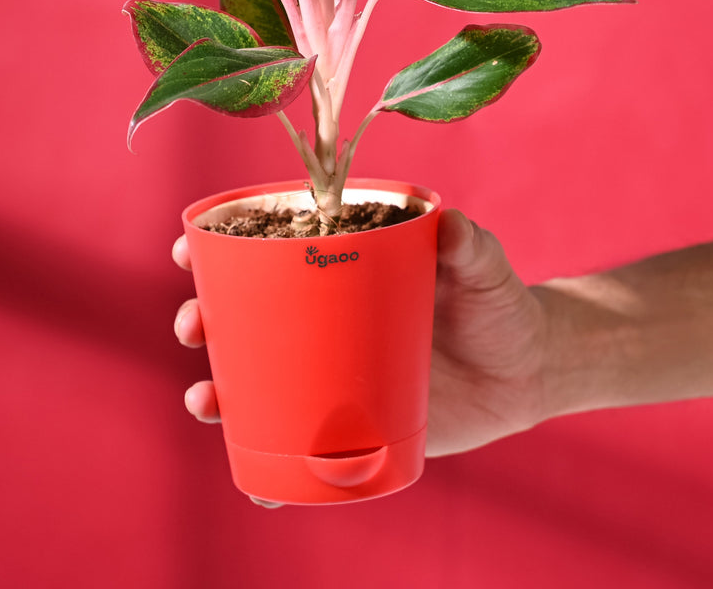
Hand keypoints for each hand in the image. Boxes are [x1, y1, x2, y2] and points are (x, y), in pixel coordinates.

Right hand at [172, 209, 548, 459]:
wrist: (524, 373)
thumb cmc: (498, 306)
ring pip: (256, 382)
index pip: (269, 253)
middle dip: (203, 319)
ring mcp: (332, 372)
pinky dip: (268, 470)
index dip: (220, 251)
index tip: (188, 250)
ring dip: (217, 392)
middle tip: (193, 325)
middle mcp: (325, 319)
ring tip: (205, 399)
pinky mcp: (349, 424)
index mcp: (342, 269)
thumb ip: (472, 248)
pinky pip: (294, 447)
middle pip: (244, 318)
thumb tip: (450, 226)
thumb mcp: (484, 270)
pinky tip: (256, 486)